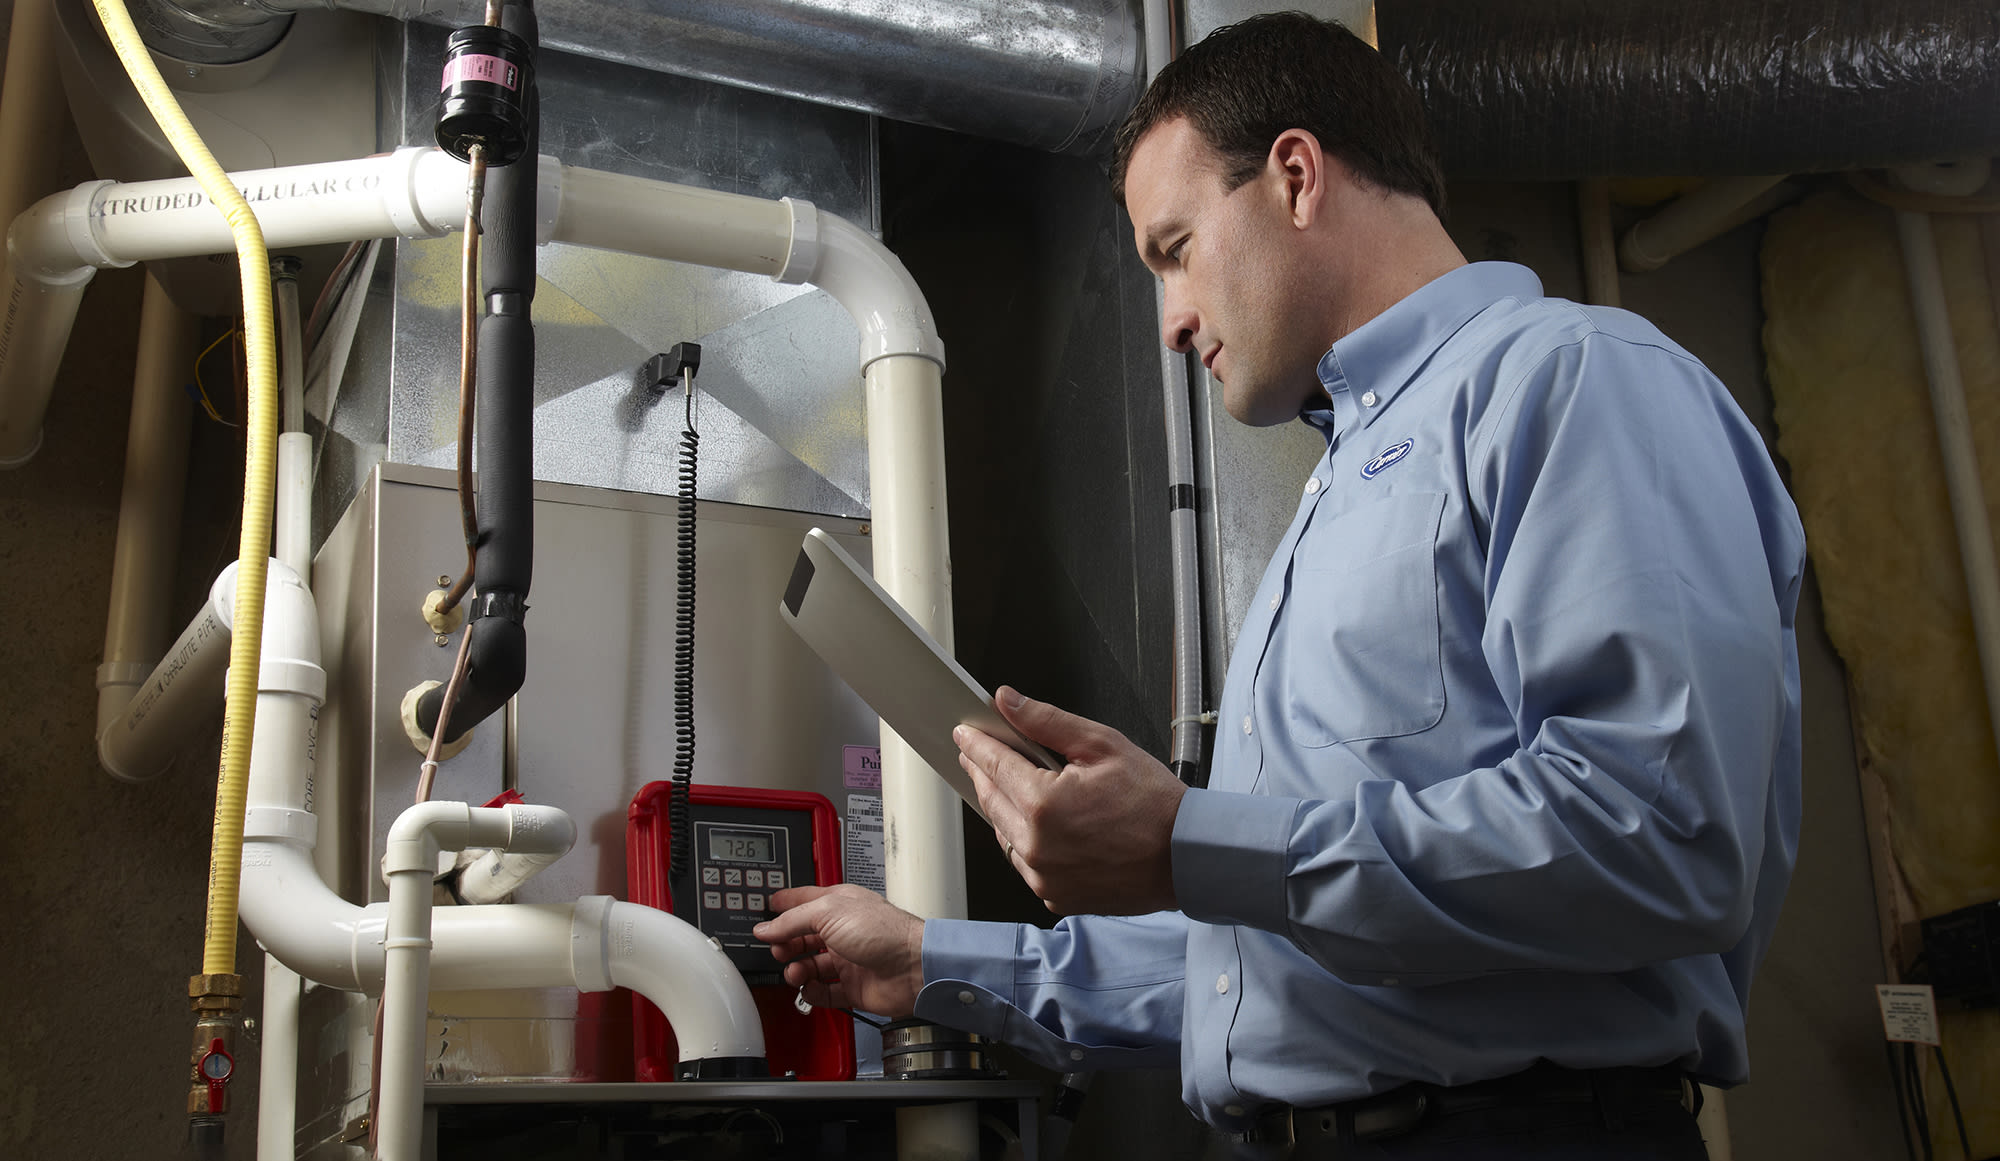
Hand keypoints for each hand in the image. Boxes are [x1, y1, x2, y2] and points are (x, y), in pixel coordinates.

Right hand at [753, 884, 923, 1017]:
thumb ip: (793, 920)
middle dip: (786, 944)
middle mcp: (843, 931)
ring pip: (811, 966)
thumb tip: (766, 927)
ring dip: (797, 970)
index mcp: (839, 905)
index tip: (763, 912)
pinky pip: (824, 992)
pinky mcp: (853, 987)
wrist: (913, 967)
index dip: (783, 906)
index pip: (803, 901)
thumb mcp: (829, 913)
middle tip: (779, 949)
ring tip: (795, 972)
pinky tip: (809, 989)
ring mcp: (848, 960)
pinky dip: (812, 993)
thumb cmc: (884, 932)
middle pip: (803, 937)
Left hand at [956, 686, 1186, 915]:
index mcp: (1043, 805)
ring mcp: (1044, 878)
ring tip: (1007, 784)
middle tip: (977, 753)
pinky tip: (1035, 823)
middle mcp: (1037, 847)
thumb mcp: (1103, 745)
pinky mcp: (1055, 897)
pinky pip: (1025, 863)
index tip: (965, 733)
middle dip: (982, 772)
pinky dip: (1024, 840)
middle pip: (991, 800)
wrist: (1186, 857)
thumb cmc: (1154, 804)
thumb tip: (1008, 702)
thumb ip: (1047, 722)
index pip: (994, 764)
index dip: (976, 744)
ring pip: (1004, 834)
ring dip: (1002, 807)